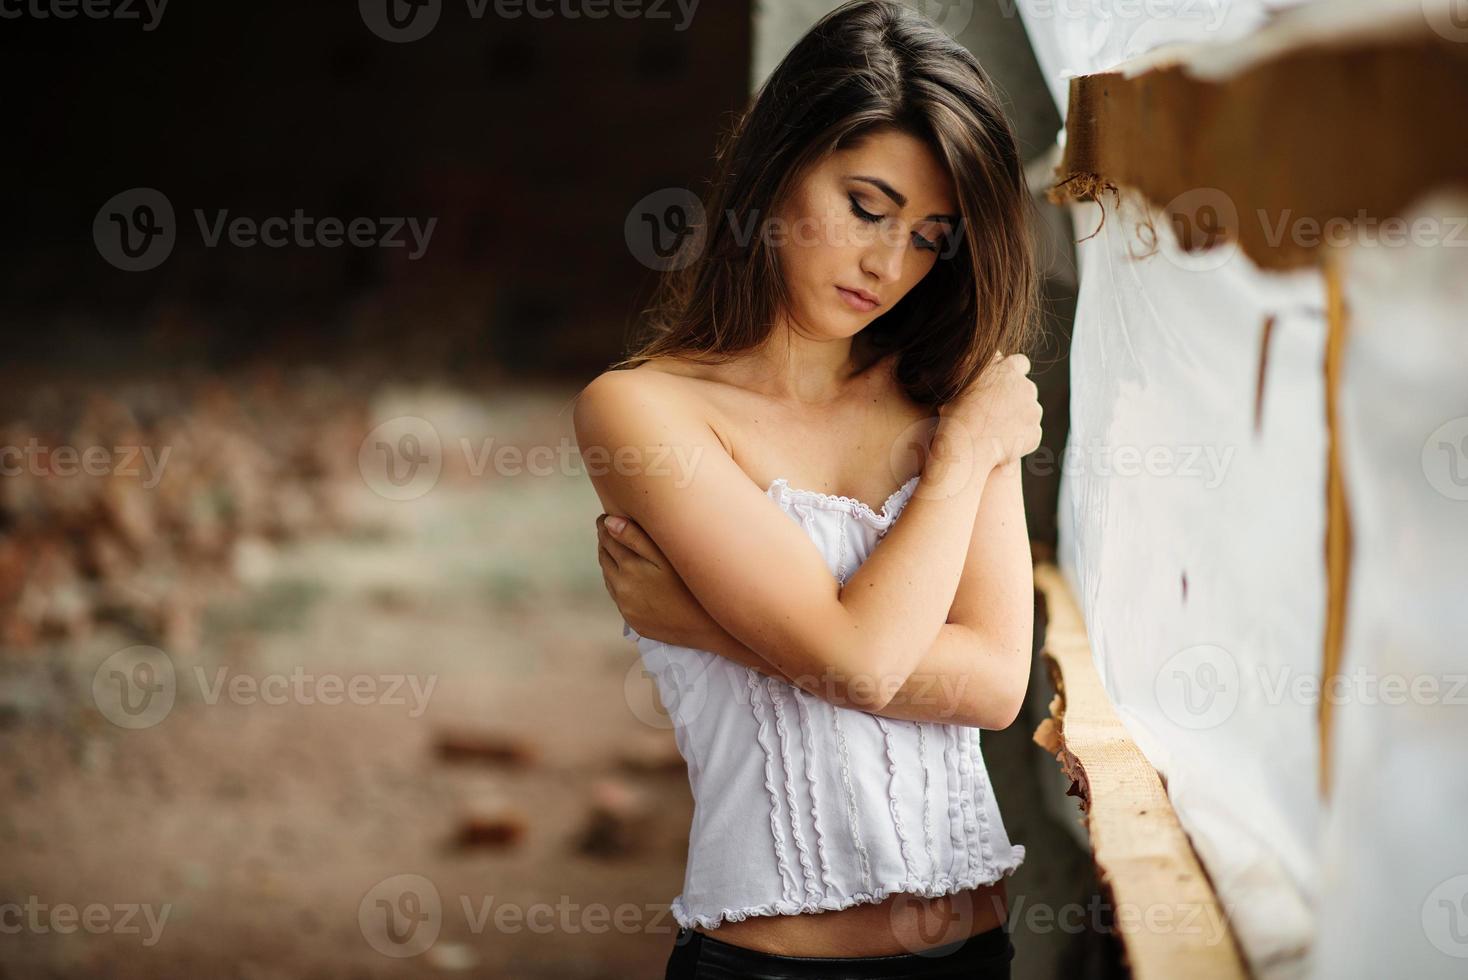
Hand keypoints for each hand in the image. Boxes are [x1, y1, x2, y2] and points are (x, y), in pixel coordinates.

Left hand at [596, 512, 716, 648]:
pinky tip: (629, 577)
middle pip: (604, 558)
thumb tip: (609, 522)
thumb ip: (636, 537)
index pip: (607, 540)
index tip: (605, 517)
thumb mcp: (666, 556)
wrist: (707, 627)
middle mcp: (622, 589)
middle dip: (605, 543)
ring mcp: (627, 607)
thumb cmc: (692, 585)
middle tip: (609, 529)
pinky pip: (618, 597)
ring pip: (609, 578)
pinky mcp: (634, 621)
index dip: (605, 525)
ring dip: (610, 563)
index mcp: (628, 567)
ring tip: (617, 550)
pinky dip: (618, 583)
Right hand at [936, 351, 1041, 469]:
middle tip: (996, 411)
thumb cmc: (954, 412)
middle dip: (1016, 398)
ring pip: (1029, 413)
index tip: (1003, 383)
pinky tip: (1001, 444)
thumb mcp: (956, 381)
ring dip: (1018, 418)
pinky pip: (1029, 435)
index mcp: (1009, 370)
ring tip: (996, 430)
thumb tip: (962, 354)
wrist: (966, 445)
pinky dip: (1019, 439)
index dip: (1012, 373)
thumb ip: (966, 365)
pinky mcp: (1034, 433)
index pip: (1020, 363)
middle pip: (1027, 389)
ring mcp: (1033, 411)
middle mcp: (1026, 387)